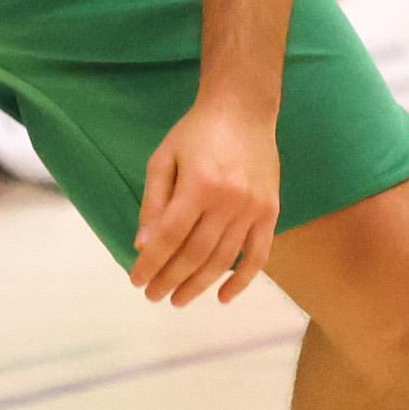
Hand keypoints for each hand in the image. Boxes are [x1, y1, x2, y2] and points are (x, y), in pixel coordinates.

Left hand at [126, 94, 284, 306]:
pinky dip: (243, 280)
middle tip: (154, 296)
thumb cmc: (196, 132)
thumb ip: (153, 203)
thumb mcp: (163, 159)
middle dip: (171, 279)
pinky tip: (224, 297)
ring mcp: (253, 207)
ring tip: (178, 300)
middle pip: (196, 253)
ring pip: (224, 258)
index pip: (170, 236)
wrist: (243, 109)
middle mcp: (229, 199)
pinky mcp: (271, 211)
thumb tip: (143, 246)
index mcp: (198, 184)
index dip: (152, 263)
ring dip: (200, 285)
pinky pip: (259, 254)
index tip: (137, 281)